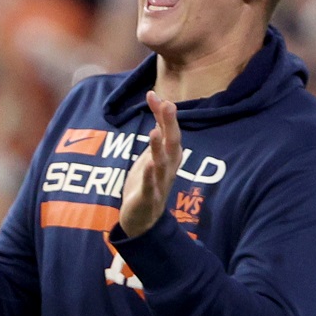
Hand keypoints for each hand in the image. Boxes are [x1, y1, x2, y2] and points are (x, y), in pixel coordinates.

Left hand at [119, 91, 180, 238]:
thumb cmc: (148, 183)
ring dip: (159, 148)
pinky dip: (150, 174)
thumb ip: (156, 132)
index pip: (168, 131)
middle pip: (172, 143)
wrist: (142, 220)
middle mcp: (169, 167)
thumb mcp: (151, 154)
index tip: (152, 95)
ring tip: (155, 131)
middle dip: (170, 125)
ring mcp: (160, 182)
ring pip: (162, 163)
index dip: (161, 114)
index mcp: (169, 156)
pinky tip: (149, 163)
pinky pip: (151, 185)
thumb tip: (159, 103)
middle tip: (168, 105)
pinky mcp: (148, 197)